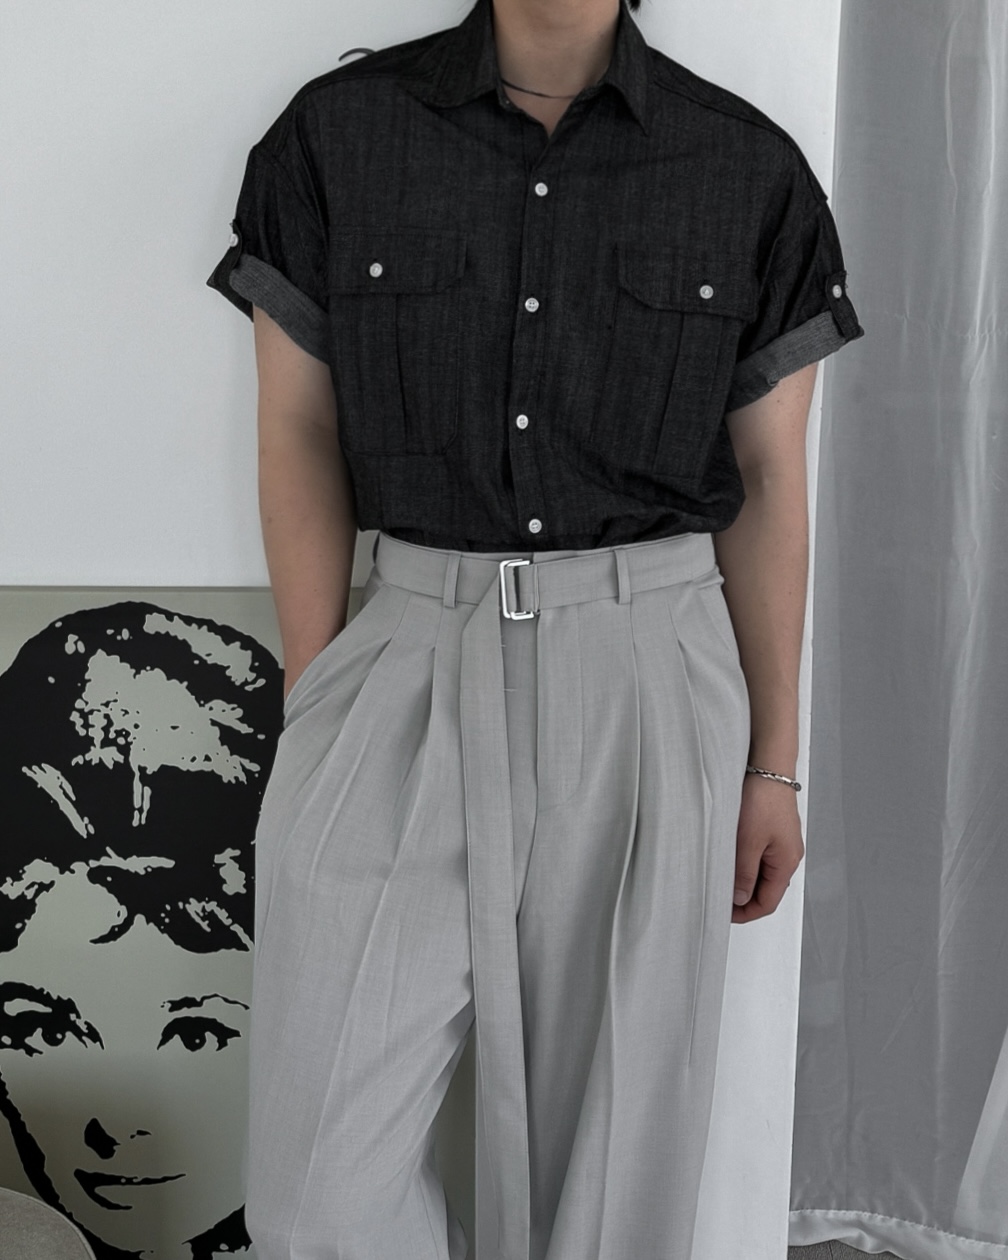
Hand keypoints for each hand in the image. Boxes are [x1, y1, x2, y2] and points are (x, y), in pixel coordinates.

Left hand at [730, 772, 804, 923]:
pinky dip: (745, 862)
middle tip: (719, 896)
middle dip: (743, 897)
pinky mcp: (773, 830)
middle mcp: (788, 855)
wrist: (768, 766)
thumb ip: (744, 873)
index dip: (745, 913)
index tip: (724, 912)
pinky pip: (760, 855)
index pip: (768, 902)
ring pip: (761, 872)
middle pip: (766, 889)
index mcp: (786, 863)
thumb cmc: (762, 799)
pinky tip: (730, 856)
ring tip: (721, 875)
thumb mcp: (748, 842)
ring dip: (743, 878)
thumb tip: (741, 898)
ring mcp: (781, 842)